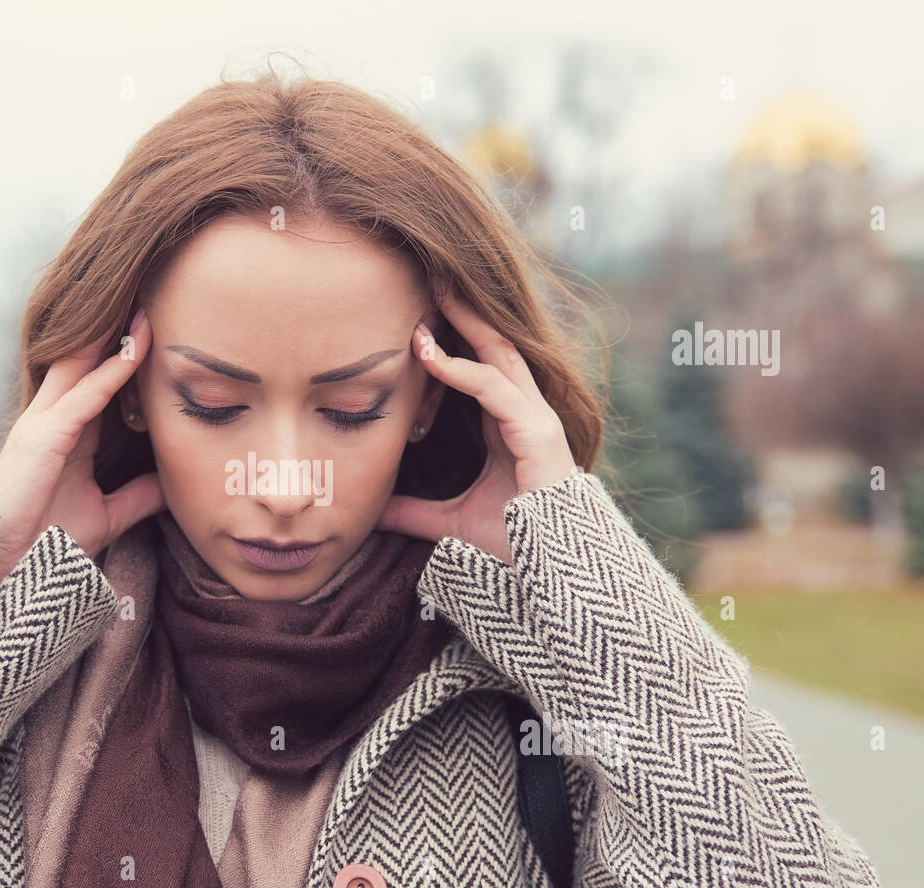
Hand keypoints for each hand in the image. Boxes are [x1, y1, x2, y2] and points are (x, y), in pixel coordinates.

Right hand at [0, 307, 164, 594]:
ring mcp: (43, 425)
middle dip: (113, 327)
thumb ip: (136, 496)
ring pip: (82, 364)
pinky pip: (85, 395)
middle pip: (84, 359)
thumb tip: (171, 485)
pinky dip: (113, 370)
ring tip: (145, 303)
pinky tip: (137, 349)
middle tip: (147, 294)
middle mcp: (50, 419)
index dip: (120, 350)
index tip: (150, 323)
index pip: (95, 378)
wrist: (5, 573)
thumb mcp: (105, 514)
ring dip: (114, 334)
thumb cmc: (46, 545)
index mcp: (64, 434)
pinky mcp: (43, 438)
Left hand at [376, 286, 577, 563]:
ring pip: (499, 355)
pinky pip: (495, 390)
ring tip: (431, 294)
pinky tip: (429, 356)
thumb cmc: (512, 547)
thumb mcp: (448, 522)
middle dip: (464, 310)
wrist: (552, 578)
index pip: (479, 365)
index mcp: (506, 425)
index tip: (414, 316)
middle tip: (430, 274)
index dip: (450, 339)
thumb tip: (371, 510)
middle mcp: (524, 414)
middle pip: (494, 346)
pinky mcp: (538, 434)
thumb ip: (412, 511)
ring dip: (464, 323)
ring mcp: (535, 420)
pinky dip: (461, 371)